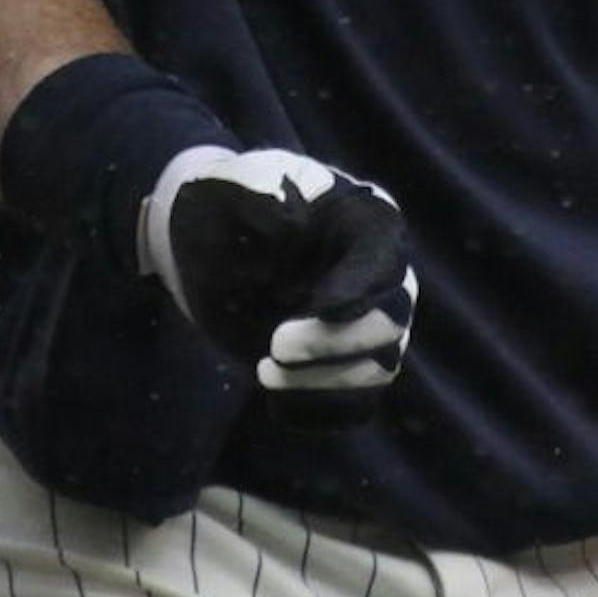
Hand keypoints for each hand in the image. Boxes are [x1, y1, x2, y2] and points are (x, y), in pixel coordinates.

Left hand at [138, 145, 417, 404]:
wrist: (205, 242)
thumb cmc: (225, 202)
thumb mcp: (230, 185)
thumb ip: (259, 193)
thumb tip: (291, 223)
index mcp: (364, 218)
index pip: (383, 256)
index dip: (358, 287)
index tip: (320, 310)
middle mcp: (380, 275)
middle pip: (392, 322)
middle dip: (337, 343)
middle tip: (276, 346)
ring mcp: (367, 323)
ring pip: (378, 369)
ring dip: (325, 381)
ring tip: (264, 372)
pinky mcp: (346, 363)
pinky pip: (357, 404)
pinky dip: (322, 411)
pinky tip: (278, 404)